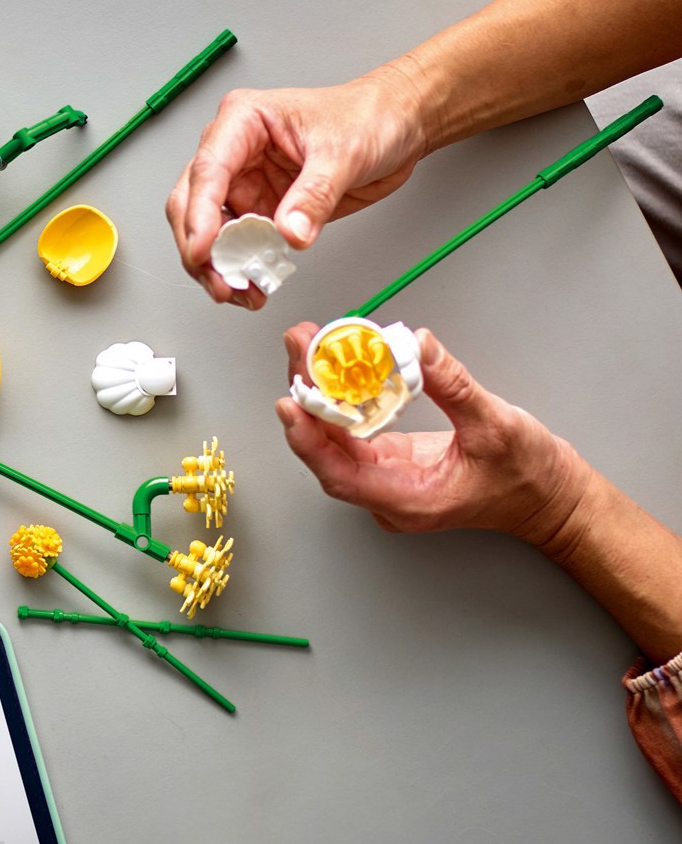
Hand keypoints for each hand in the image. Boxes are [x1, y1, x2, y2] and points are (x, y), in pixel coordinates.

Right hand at [166, 67, 428, 306]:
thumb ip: (313, 196)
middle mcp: (235, 151)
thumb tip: (288, 234)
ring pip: (209, 230)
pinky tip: (253, 285)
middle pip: (193, 203)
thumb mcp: (343, 154)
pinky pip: (239, 244)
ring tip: (239, 291)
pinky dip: (241, 267)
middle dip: (200, 248)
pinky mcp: (261, 207)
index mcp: (243, 121)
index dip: (200, 215)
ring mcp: (245, 181)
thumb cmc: (368, 117)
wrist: (396, 125)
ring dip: (218, 265)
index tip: (203, 251)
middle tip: (221, 281)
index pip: (208, 170)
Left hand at [275, 324, 585, 541]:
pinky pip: (356, 429)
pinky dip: (345, 397)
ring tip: (310, 344)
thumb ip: (452, 386)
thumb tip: (415, 344)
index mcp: (409, 500)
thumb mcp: (496, 424)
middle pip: (329, 449)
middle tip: (300, 346)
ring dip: (322, 391)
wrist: (553, 499)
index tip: (290, 402)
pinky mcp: (393, 460)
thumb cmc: (530, 476)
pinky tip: (336, 364)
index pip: (339, 475)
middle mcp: (389, 494)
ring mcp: (388, 477)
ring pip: (338, 436)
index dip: (308, 440)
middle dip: (309, 397)